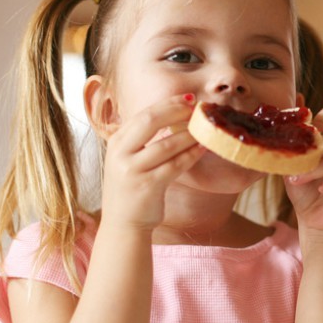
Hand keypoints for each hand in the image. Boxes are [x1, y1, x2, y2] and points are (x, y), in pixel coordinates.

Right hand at [100, 94, 204, 231]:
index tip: (188, 99)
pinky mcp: (148, 186)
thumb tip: (172, 116)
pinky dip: (191, 155)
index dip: (168, 104)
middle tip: (197, 108)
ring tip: (205, 128)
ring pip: (167, 144)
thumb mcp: (127, 159)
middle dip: (177, 110)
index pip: (143, 114)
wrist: (123, 224)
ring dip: (189, 135)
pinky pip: (175, 165)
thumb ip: (141, 139)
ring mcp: (132, 170)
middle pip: (151, 121)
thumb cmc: (131, 189)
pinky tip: (203, 149)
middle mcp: (120, 153)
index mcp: (116, 142)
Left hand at [284, 107, 322, 235]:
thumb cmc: (305, 193)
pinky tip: (321, 189)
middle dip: (313, 153)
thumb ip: (292, 142)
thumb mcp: (294, 165)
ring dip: (316, 170)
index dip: (318, 121)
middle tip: (294, 168)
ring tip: (298, 181)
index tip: (303, 133)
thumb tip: (292, 106)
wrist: (314, 223)